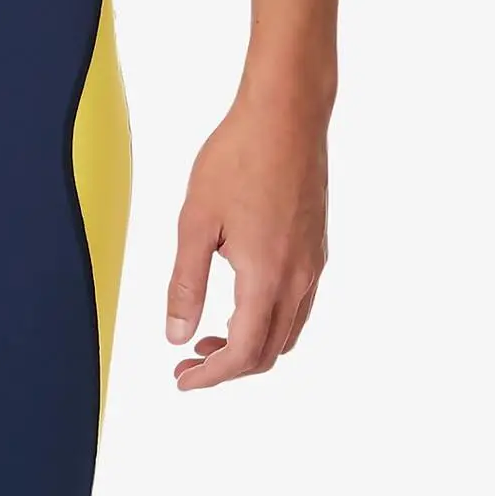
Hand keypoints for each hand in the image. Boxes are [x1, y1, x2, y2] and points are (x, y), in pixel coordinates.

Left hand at [166, 93, 328, 389]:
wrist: (287, 116)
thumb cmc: (237, 159)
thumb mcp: (195, 223)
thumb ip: (185, 284)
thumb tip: (176, 335)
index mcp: (267, 276)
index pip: (245, 352)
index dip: (212, 376)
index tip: (183, 380)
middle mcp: (299, 277)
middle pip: (269, 351)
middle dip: (228, 367)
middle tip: (187, 363)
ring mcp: (314, 263)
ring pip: (288, 331)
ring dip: (250, 345)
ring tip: (207, 336)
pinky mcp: (317, 247)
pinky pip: (298, 305)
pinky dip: (269, 322)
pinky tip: (238, 304)